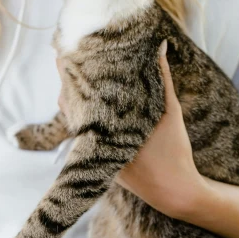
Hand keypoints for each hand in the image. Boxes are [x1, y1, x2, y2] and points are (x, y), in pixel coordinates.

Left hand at [55, 42, 205, 217]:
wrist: (174, 191)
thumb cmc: (173, 149)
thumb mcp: (170, 110)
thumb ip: (162, 78)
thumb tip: (161, 46)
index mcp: (108, 122)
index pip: (76, 91)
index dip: (69, 71)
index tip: (64, 52)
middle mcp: (95, 136)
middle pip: (69, 103)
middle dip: (69, 81)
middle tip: (71, 58)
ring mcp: (94, 149)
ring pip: (74, 116)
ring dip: (75, 98)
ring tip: (79, 75)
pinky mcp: (97, 158)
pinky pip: (82, 130)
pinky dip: (83, 114)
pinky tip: (89, 100)